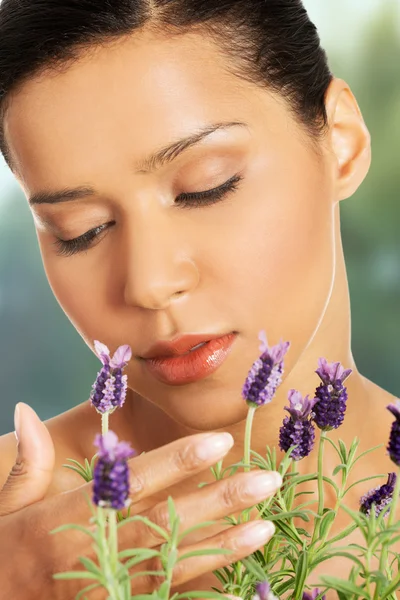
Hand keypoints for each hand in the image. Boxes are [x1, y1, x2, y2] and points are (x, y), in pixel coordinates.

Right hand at [0, 403, 281, 598]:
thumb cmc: (7, 551)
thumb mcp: (7, 506)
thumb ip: (27, 463)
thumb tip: (25, 408)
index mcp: (73, 515)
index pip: (134, 482)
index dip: (177, 462)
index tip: (219, 441)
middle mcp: (100, 550)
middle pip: (168, 521)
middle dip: (220, 500)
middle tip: (268, 480)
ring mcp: (113, 586)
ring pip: (177, 563)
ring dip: (224, 545)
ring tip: (267, 526)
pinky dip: (206, 593)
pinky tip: (242, 587)